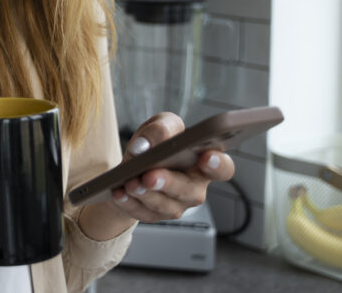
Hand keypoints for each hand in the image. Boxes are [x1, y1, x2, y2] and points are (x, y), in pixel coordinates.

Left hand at [110, 112, 235, 222]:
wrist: (133, 162)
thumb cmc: (156, 143)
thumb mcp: (160, 125)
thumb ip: (161, 127)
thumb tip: (147, 145)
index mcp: (203, 163)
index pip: (222, 168)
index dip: (218, 164)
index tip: (207, 157)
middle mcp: (194, 187)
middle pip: (189, 191)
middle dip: (169, 183)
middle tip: (150, 175)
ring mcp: (176, 205)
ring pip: (165, 205)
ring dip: (146, 195)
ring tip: (130, 183)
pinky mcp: (154, 215)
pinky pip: (142, 213)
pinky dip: (128, 203)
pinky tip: (118, 193)